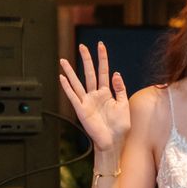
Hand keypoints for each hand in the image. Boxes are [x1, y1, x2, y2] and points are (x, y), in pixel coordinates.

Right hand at [58, 41, 131, 155]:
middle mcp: (95, 95)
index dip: (102, 58)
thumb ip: (120, 88)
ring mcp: (87, 101)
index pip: (103, 71)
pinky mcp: (81, 110)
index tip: (100, 45)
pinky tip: (62, 78)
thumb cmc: (120, 126)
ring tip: (63, 60)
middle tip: (82, 46)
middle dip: (86, 59)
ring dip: (70, 71)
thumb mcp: (124, 104)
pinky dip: (67, 87)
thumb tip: (116, 73)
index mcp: (107, 93)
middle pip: (89, 73)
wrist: (113, 142)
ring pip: (77, 82)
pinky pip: (72, 96)